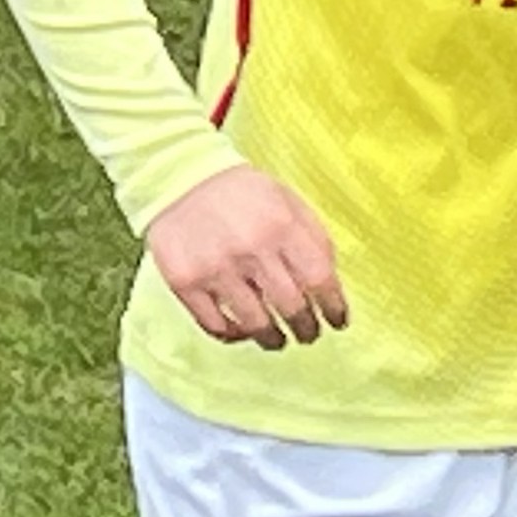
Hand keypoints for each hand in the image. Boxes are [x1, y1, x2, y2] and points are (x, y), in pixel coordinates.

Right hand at [147, 166, 347, 349]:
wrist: (180, 177)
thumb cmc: (243, 193)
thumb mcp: (287, 201)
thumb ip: (313, 240)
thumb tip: (330, 288)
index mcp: (280, 224)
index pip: (319, 280)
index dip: (334, 308)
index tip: (337, 321)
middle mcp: (249, 247)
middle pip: (291, 307)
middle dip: (306, 328)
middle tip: (307, 333)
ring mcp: (214, 266)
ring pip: (255, 324)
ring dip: (272, 338)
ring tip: (276, 339)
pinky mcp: (184, 280)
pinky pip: (215, 325)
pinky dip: (232, 335)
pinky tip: (241, 331)